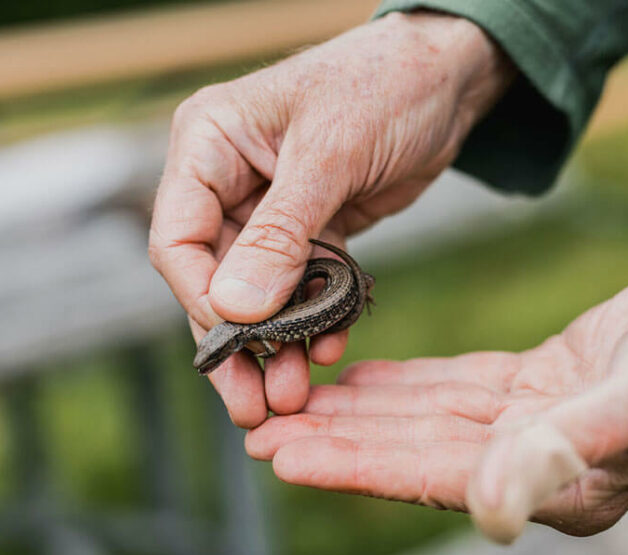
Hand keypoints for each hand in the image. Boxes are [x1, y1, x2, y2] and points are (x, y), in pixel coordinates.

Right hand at [150, 11, 514, 426]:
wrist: (449, 76)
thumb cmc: (385, 85)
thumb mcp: (330, 155)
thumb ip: (281, 233)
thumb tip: (234, 309)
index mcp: (208, 145)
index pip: (179, 240)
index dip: (202, 301)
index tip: (236, 347)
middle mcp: (228, 181)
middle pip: (215, 280)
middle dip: (238, 343)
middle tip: (255, 405)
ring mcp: (269, 209)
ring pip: (258, 294)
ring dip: (276, 345)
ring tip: (293, 396)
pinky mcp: (311, 230)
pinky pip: (302, 288)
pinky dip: (315, 321)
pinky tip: (329, 351)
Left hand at [245, 249, 627, 537]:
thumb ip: (565, 452)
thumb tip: (489, 507)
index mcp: (555, 485)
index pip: (429, 477)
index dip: (353, 466)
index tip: (282, 455)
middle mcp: (535, 462)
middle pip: (411, 450)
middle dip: (336, 441)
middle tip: (260, 430)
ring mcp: (534, 424)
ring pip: (423, 418)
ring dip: (359, 411)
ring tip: (295, 402)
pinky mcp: (538, 382)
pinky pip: (453, 387)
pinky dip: (405, 383)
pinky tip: (363, 377)